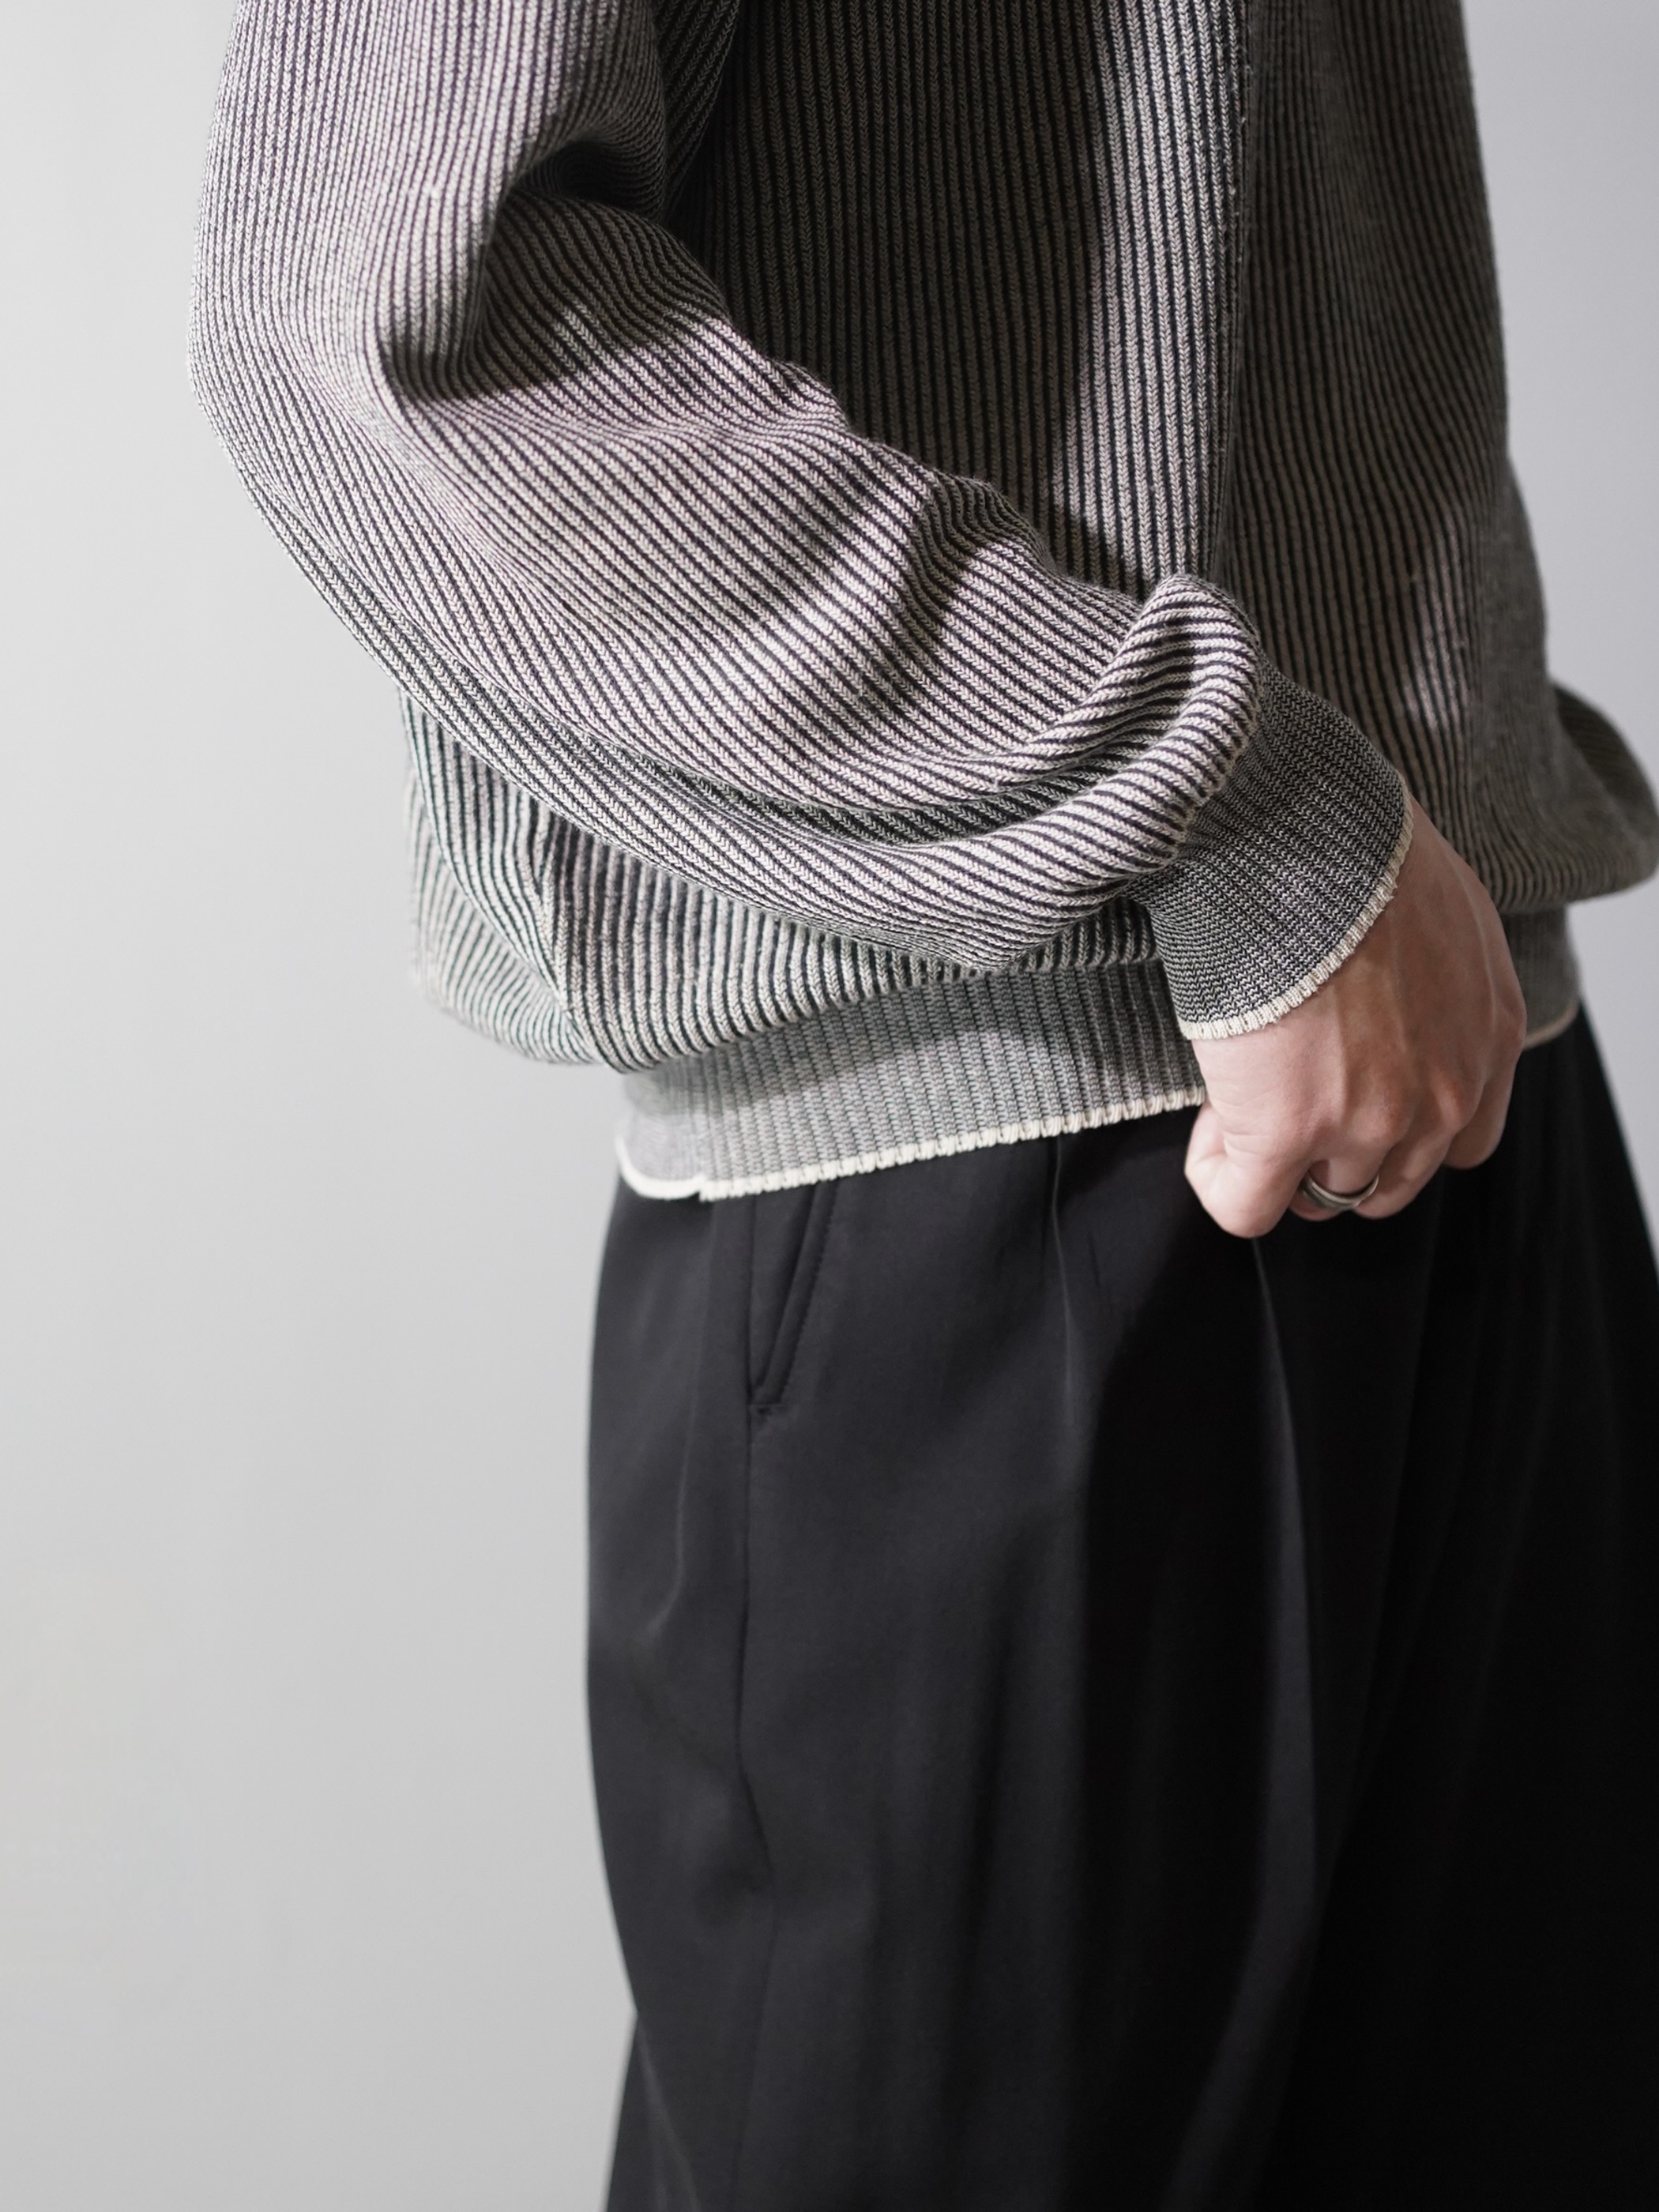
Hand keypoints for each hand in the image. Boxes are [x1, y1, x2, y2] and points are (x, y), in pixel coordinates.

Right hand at [1184, 800, 1527, 1237]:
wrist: (1295, 838)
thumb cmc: (1352, 847)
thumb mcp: (1443, 908)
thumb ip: (1439, 976)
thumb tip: (1383, 991)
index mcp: (1490, 1037)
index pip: (1461, 1141)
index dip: (1394, 1124)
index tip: (1343, 1079)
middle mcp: (1443, 1095)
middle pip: (1388, 1182)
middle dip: (1335, 1151)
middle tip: (1282, 1087)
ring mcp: (1368, 1123)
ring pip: (1321, 1197)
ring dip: (1276, 1160)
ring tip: (1236, 1092)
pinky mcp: (1288, 1133)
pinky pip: (1245, 1205)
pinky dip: (1220, 1177)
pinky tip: (1207, 1124)